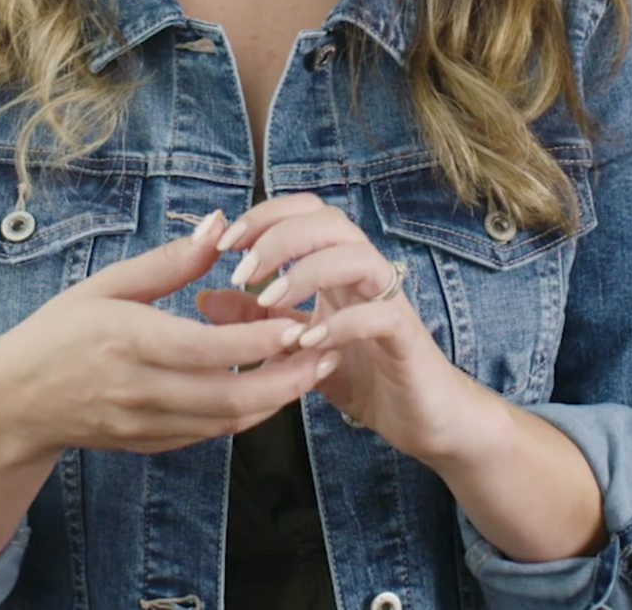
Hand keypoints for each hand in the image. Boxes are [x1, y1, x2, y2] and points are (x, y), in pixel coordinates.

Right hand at [0, 210, 341, 462]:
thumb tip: (217, 227)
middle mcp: (141, 390)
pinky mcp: (150, 444)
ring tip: (312, 369)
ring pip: (227, 422)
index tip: (299, 321)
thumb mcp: (105, 285)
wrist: (16, 402)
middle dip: (288, 379)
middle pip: (231, 397)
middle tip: (327, 352)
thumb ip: (166, 263)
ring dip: (277, 400)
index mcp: (130, 342)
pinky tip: (270, 391)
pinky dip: (246, 416)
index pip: (210, 350)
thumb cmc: (59, 333)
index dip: (262, 342)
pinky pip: (210, 434)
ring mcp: (146, 425)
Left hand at [217, 194, 498, 461]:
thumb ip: (257, 321)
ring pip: (356, 255)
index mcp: (337, 268)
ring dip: (306, 271)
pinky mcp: (405, 336)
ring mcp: (388, 300)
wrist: (425, 418)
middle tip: (241, 269)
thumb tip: (206, 298)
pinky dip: (339, 324)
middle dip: (279, 235)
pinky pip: (377, 314)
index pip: (305, 212)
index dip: (264, 216)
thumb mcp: (297, 346)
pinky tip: (307, 343)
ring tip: (269, 301)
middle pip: (329, 220)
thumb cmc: (364, 375)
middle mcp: (365, 274)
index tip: (223, 242)